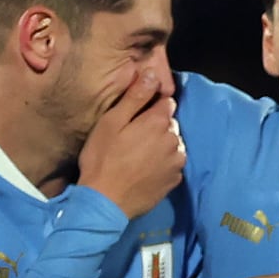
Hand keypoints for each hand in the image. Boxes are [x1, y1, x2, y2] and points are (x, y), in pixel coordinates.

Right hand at [78, 70, 184, 218]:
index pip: (165, 102)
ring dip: (160, 146)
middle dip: (155, 127)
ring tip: (138, 157)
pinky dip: (162, 165)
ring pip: (172, 144)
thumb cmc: (102, 159)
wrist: (105, 203)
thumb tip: (153, 75)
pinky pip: (172, 165)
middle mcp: (173, 139)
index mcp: (158, 122)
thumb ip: (135, 97)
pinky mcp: (174, 181)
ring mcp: (176, 162)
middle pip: (169, 124)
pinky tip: (144, 171)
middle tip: (131, 139)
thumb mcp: (111, 123)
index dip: (150, 106)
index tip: (135, 117)